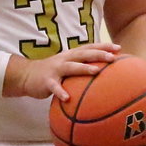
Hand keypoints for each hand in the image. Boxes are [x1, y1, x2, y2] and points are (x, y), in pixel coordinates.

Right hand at [3, 42, 119, 99]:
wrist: (26, 75)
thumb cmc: (52, 72)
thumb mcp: (66, 67)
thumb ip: (81, 68)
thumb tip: (102, 73)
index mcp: (71, 55)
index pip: (89, 48)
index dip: (103, 46)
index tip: (119, 48)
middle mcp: (64, 59)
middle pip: (83, 54)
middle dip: (98, 54)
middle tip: (112, 58)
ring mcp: (55, 69)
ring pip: (71, 67)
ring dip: (84, 68)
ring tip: (96, 71)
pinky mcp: (46, 81)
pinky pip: (54, 87)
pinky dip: (60, 92)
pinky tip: (67, 98)